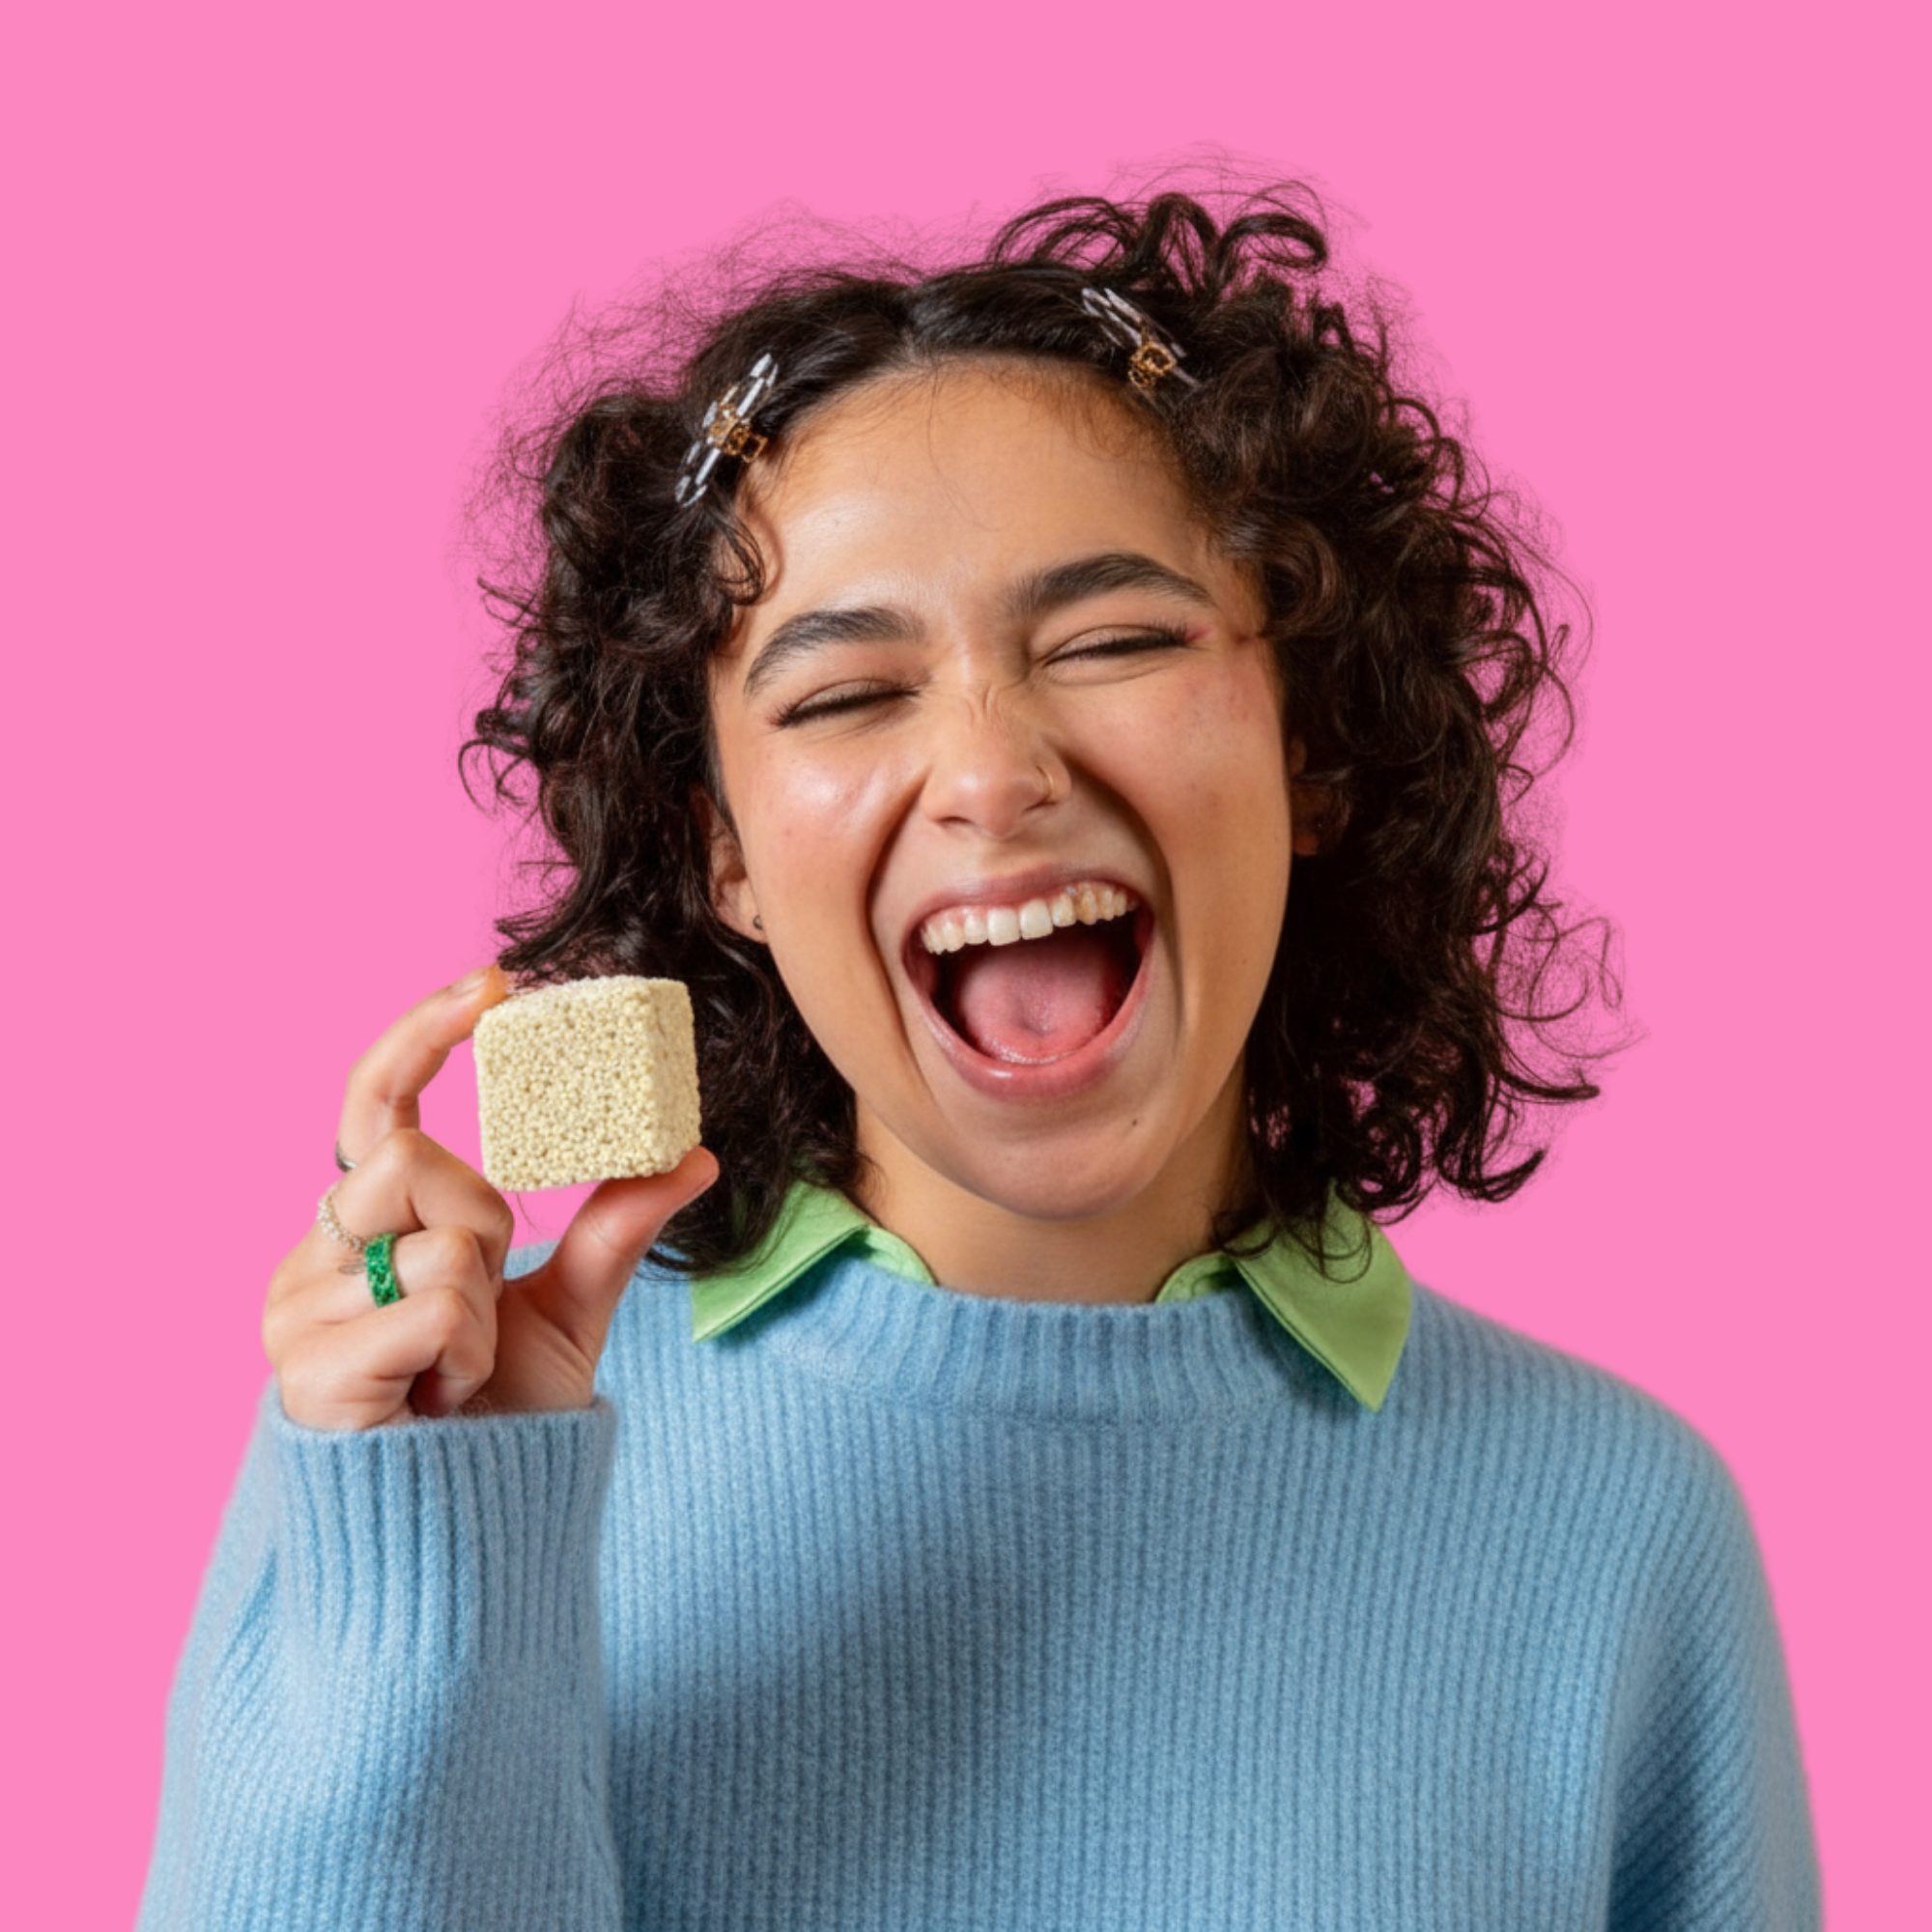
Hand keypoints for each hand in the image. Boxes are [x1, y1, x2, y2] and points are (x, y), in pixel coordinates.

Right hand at [264, 966, 717, 1430]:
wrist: (467, 1534)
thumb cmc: (495, 1418)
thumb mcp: (567, 1310)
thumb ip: (612, 1230)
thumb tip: (693, 1156)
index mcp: (367, 1228)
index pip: (375, 1103)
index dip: (425, 1035)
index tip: (495, 984)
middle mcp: (313, 1257)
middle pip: (415, 1161)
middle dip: (482, 1221)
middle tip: (482, 1298)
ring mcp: (297, 1314)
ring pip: (433, 1237)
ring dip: (481, 1305)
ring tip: (458, 1367)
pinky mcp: (306, 1372)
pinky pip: (432, 1309)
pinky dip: (466, 1353)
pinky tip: (440, 1398)